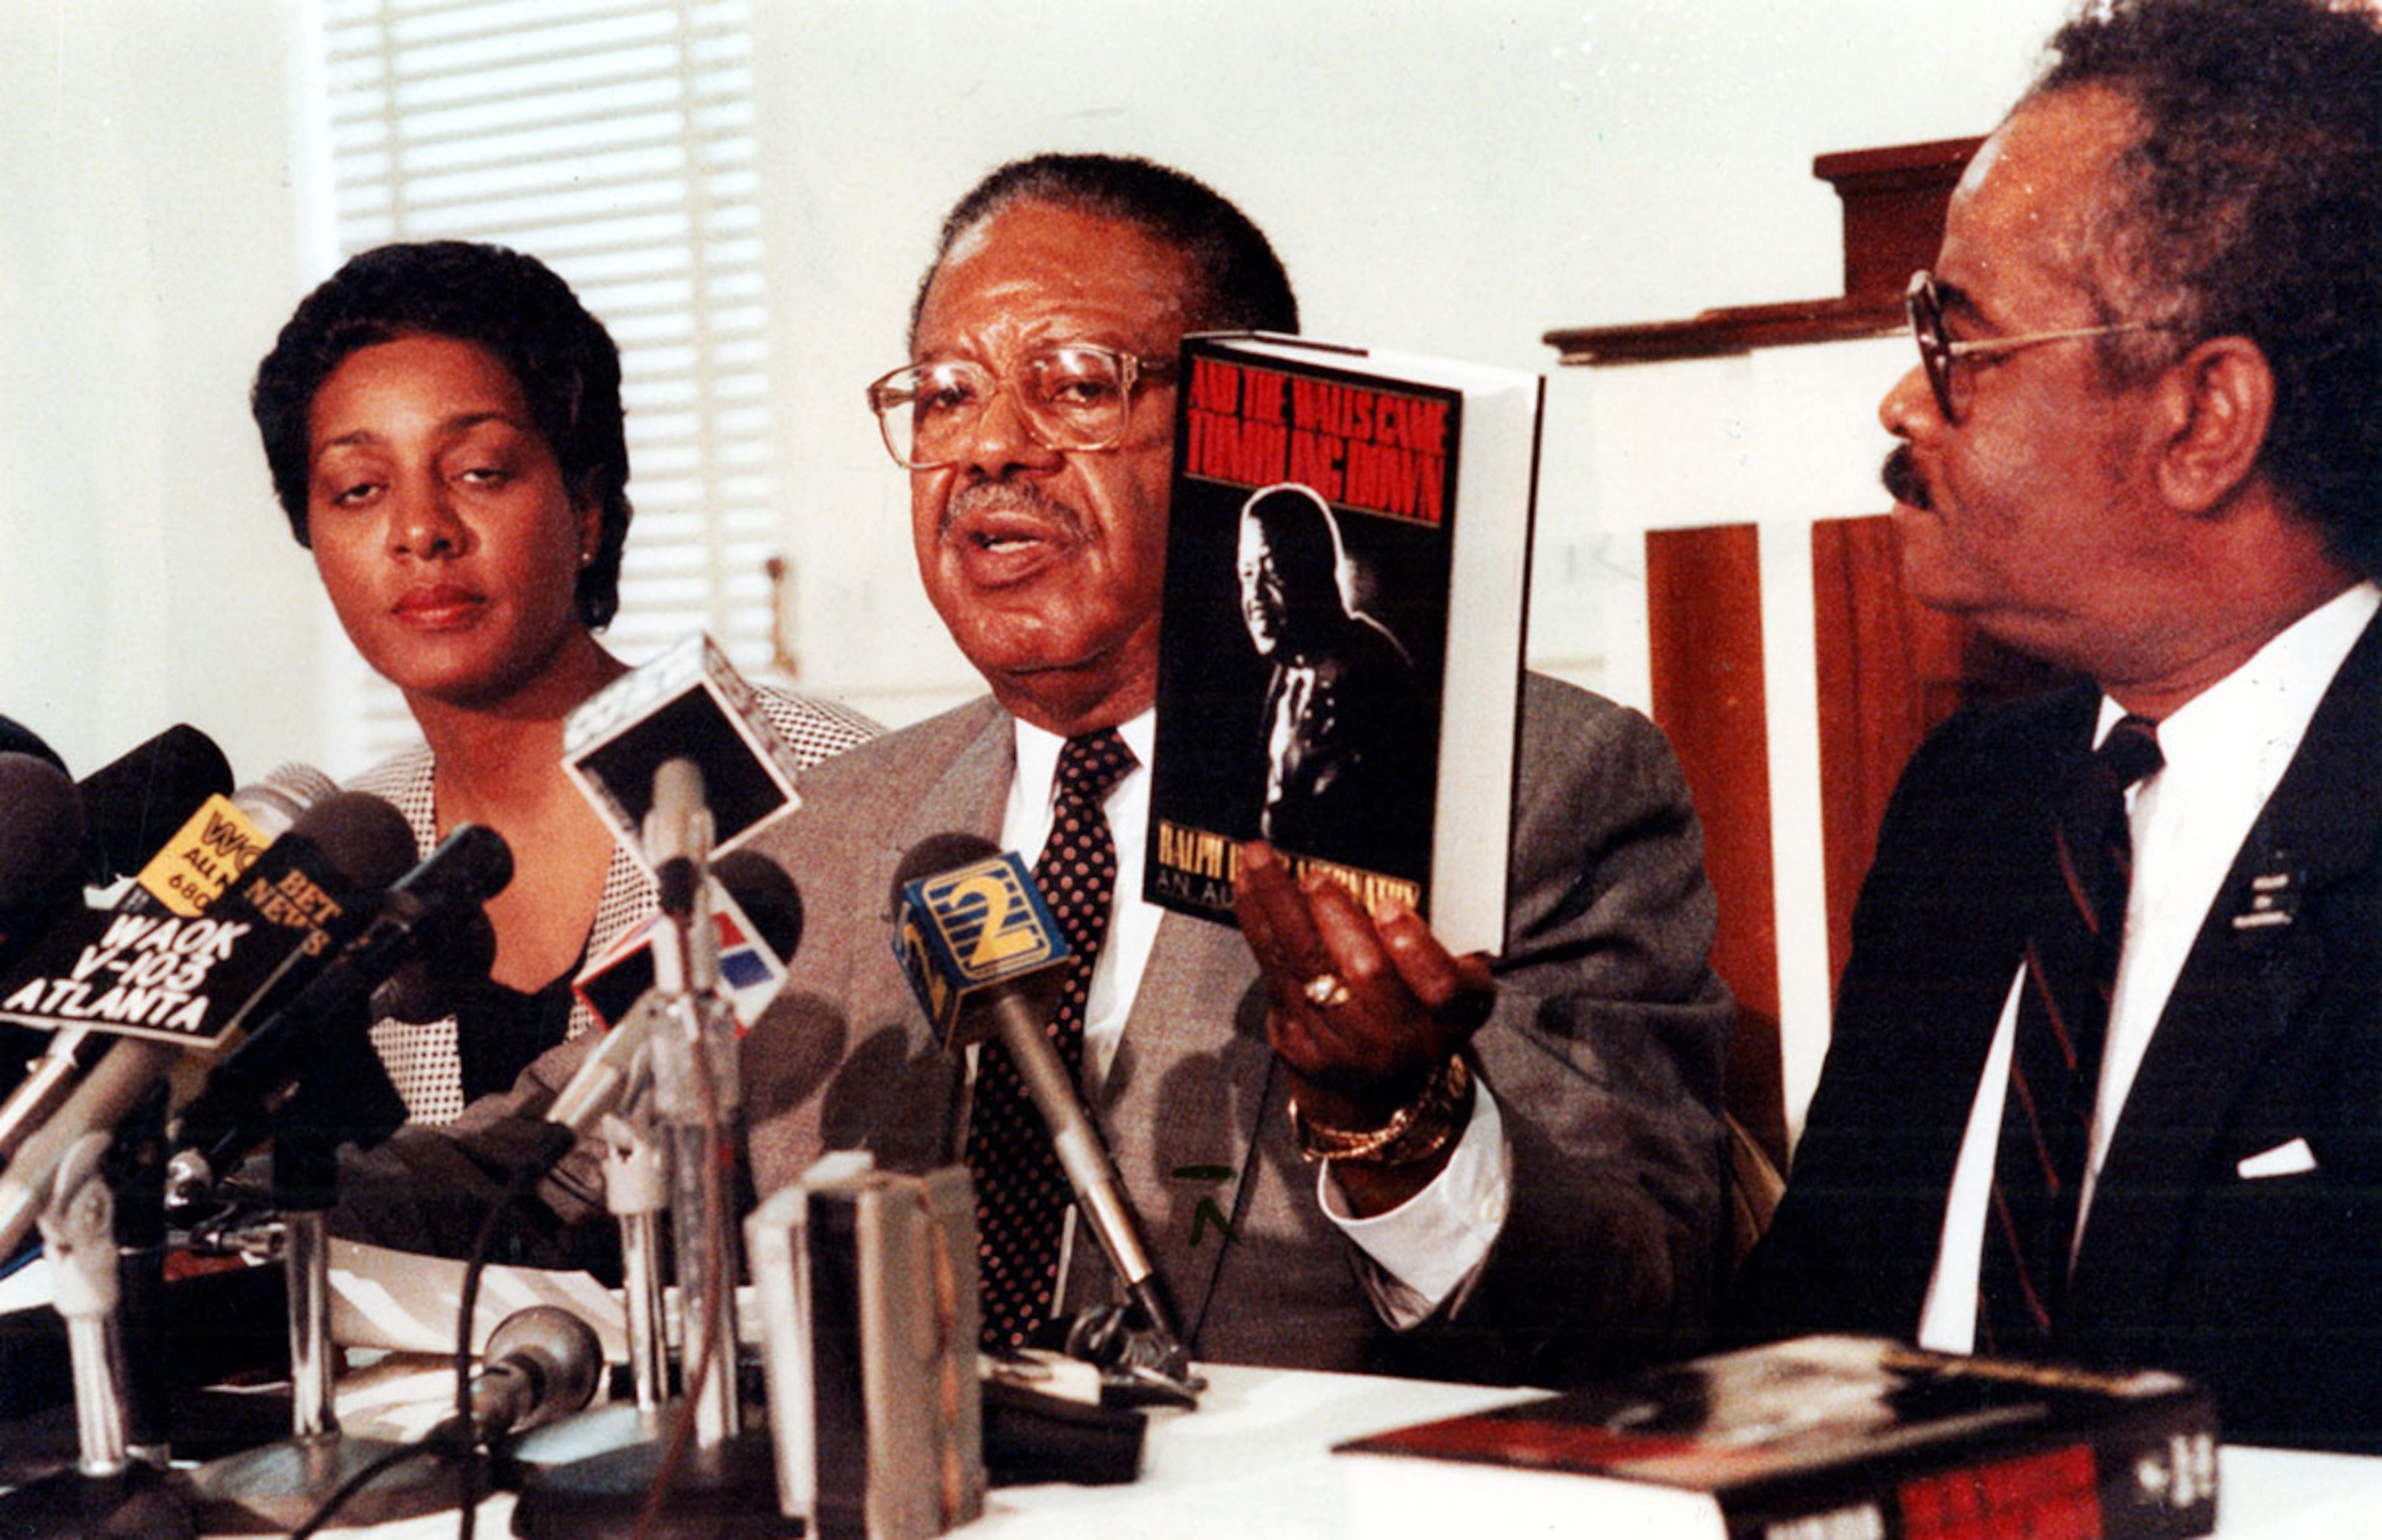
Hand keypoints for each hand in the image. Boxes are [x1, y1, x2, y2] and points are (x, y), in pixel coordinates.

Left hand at [1232, 840, 1493, 1133]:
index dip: (1413, 947)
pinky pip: (1273, 972)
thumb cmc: (1418, 1007)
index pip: (1439, 984)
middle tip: (1316, 879)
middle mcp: (1401, 1037)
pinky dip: (1258, 923)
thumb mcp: (1454, 978)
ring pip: (1306, 967)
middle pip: (1365, 973)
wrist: (1381, 1085)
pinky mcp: (1299, 1042)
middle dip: (1336, 918)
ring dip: (1278, 905)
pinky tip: (1248, 887)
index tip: (1389, 908)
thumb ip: (1431, 935)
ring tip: (1260, 860)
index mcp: (1453, 1012)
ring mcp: (1346, 1045)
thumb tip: (1376, 876)